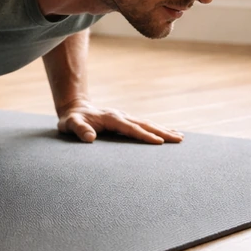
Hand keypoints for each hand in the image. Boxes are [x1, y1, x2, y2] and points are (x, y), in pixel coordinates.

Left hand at [58, 100, 183, 144]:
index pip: (130, 128)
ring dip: (163, 130)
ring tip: (180, 137)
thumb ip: (79, 130)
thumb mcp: (70, 124)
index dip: (144, 135)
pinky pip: (144, 124)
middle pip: (144, 124)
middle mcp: (121, 116)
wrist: (74, 108)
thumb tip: (90, 138)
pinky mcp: (125, 120)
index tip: (159, 142)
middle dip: (162, 132)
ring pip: (147, 123)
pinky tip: (168, 132)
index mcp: (110, 118)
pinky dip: (157, 128)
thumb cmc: (71, 120)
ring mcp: (124, 117)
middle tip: (179, 139)